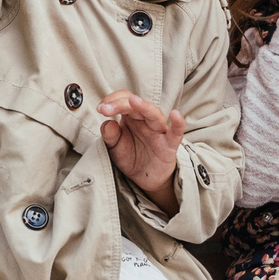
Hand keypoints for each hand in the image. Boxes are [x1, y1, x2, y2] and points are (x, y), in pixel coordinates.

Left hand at [98, 92, 186, 214]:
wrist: (146, 179)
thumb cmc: (132, 157)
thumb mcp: (115, 148)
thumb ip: (110, 135)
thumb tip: (107, 123)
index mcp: (132, 117)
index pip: (124, 100)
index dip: (112, 101)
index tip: (100, 108)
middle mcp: (146, 120)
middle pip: (136, 105)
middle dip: (120, 104)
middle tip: (105, 109)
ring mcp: (159, 131)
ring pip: (154, 114)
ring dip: (144, 106)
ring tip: (133, 101)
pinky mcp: (169, 144)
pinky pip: (176, 133)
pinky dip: (178, 123)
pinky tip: (175, 115)